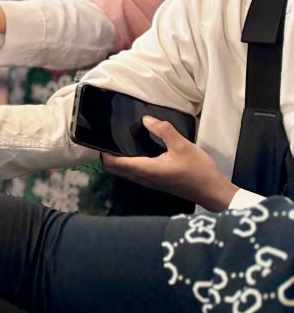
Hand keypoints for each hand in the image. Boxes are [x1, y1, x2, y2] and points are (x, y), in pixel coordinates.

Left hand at [100, 116, 239, 211]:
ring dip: (116, 161)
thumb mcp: (183, 146)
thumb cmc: (199, 171)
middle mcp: (143, 178)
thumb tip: (146, 120)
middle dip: (105, 155)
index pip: (113, 163)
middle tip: (106, 138)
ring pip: (124, 172)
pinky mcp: (156, 183)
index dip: (102, 152)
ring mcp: (149, 183)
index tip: (99, 138)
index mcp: (146, 169)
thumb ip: (163, 131)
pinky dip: (128, 164)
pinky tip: (135, 152)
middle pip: (114, 169)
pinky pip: (134, 174)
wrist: (213, 192)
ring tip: (117, 143)